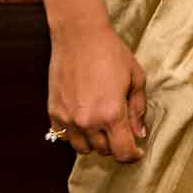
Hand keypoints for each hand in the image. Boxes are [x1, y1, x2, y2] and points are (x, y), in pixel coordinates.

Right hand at [48, 21, 146, 161]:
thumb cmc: (111, 53)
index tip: (137, 151)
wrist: (79, 37)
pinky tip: (85, 119)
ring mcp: (68, 119)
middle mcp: (88, 121)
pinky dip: (77, 134)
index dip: (133, 155)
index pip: (123, 151)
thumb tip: (139, 133)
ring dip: (95, 142)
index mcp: (112, 113)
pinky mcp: (54, 113)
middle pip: (104, 151)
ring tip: (103, 124)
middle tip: (121, 129)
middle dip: (116, 144)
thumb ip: (138, 109)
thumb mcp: (136, 78)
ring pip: (83, 148)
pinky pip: (66, 136)